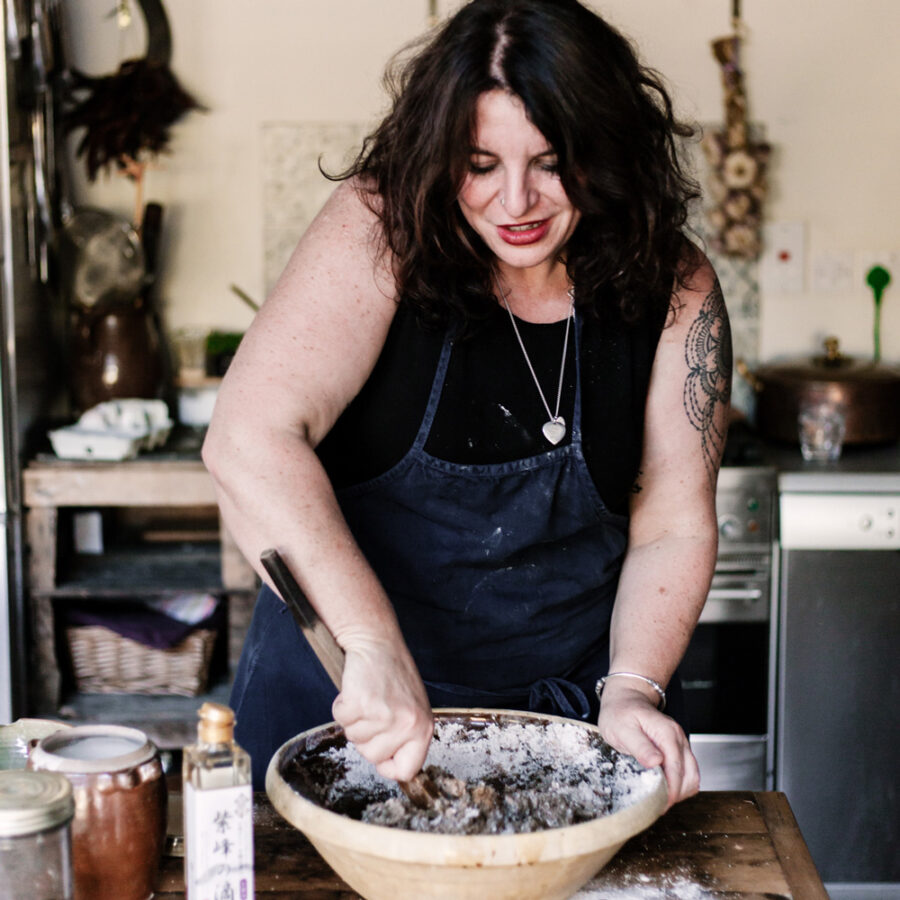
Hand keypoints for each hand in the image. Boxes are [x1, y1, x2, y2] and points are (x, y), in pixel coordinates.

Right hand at [331, 636, 433, 781]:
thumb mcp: (411, 709)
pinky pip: (340, 719)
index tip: (381, 753)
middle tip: (375, 708)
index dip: (388, 765)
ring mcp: (384, 715)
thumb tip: (393, 769)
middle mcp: (407, 725)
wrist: (378, 642)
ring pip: (354, 739)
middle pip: (373, 757)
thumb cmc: (393, 675)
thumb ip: (406, 737)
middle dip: (366, 736)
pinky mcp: (362, 704)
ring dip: (354, 719)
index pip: (407, 770)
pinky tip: (355, 689)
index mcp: (423, 728)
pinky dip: (342, 706)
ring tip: (368, 696)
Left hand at [596, 682, 698, 809]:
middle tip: (657, 805)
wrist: (626, 698)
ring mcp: (681, 742)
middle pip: (690, 775)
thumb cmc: (620, 713)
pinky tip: (665, 787)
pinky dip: (680, 783)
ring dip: (680, 790)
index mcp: (667, 734)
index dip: (670, 791)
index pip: (677, 770)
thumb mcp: (622, 729)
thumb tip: (656, 763)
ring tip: (660, 799)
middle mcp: (679, 738)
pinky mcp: (678, 748)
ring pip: (692, 775)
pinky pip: (688, 771)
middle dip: (676, 794)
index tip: (660, 805)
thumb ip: (639, 746)